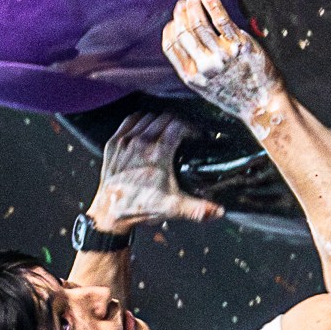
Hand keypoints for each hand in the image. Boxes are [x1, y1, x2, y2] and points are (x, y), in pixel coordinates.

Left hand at [88, 112, 223, 233]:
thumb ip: (198, 209)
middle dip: (177, 122)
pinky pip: (129, 121)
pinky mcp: (114, 143)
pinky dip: (140, 120)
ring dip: (159, 120)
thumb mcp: (173, 208)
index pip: (179, 125)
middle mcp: (141, 142)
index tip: (195, 135)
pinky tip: (146, 126)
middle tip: (184, 132)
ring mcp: (126, 141)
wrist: (110, 212)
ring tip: (167, 129)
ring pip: (148, 117)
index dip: (190, 128)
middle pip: (164, 118)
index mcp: (158, 153)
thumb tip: (219, 211)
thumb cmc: (140, 208)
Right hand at [162, 0, 287, 136]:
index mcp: (192, 77)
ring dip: (194, 4)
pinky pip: (221, 19)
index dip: (171, 27)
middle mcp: (204, 66)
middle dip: (182, 12)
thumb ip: (192, 65)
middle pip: (184, 31)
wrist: (262, 104)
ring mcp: (222, 55)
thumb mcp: (205, 87)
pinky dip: (212, 4)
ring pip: (199, 23)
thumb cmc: (235, 94)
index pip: (171, 45)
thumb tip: (181, 38)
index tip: (175, 18)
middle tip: (185, 0)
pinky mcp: (240, 45)